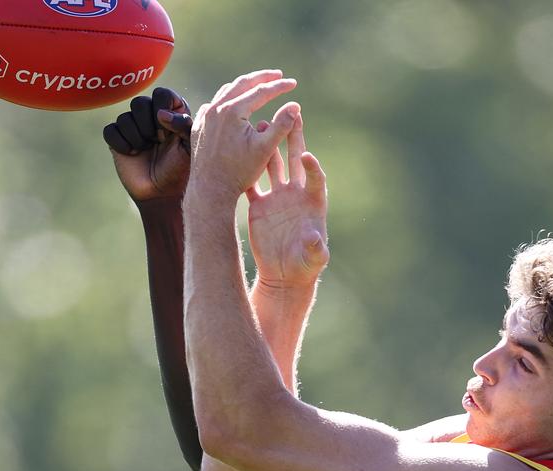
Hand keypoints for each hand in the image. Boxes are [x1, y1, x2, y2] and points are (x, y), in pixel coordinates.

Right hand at [103, 87, 191, 203]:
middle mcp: (151, 115)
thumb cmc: (179, 170)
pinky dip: (121, 144)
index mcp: (171, 112)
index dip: (162, 110)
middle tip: (157, 143)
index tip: (168, 132)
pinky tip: (132, 154)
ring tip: (146, 151)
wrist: (161, 194)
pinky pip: (111, 130)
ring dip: (137, 138)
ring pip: (124, 117)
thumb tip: (160, 114)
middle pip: (139, 102)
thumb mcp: (189, 147)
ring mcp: (132, 126)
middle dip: (148, 126)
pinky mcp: (117, 139)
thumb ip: (183, 124)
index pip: (162, 93)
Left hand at [187, 70, 299, 203]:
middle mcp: (217, 108)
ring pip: (226, 92)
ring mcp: (205, 116)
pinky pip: (214, 105)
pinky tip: (234, 103)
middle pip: (242, 83)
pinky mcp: (199, 126)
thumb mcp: (265, 149)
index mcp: (234, 110)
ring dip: (243, 86)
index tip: (293, 83)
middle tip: (277, 74)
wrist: (211, 190)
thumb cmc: (239, 172)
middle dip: (261, 78)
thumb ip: (282, 125)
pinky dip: (227, 99)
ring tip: (257, 85)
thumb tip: (295, 106)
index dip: (280, 87)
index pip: (261, 91)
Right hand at [247, 114, 328, 288]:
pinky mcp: (259, 207)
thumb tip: (315, 239)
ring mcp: (276, 198)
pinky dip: (245, 171)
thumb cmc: (305, 267)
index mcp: (313, 202)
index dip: (312, 166)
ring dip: (266, 147)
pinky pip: (251, 185)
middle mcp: (295, 195)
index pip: (314, 177)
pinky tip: (236, 153)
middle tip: (291, 115)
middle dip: (293, 138)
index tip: (307, 155)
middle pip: (295, 160)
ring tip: (259, 124)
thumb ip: (316, 249)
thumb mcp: (313, 259)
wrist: (284, 275)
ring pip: (272, 166)